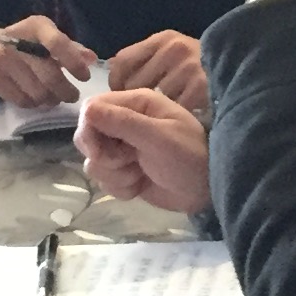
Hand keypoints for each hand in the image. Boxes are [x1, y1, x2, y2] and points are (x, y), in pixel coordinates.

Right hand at [0, 15, 97, 107]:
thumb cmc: (21, 42)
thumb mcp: (44, 37)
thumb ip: (69, 47)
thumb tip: (91, 59)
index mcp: (35, 26)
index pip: (57, 43)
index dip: (73, 62)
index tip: (84, 77)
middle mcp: (17, 42)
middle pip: (50, 76)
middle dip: (66, 90)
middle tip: (72, 95)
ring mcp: (3, 62)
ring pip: (38, 92)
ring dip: (50, 99)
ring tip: (53, 97)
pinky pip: (23, 101)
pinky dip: (34, 103)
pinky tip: (36, 97)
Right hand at [77, 88, 211, 214]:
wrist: (208, 190)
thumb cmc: (189, 156)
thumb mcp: (158, 137)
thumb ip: (123, 122)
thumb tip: (87, 109)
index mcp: (135, 104)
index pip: (91, 108)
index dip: (89, 130)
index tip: (99, 151)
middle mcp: (125, 124)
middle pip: (87, 137)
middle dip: (103, 157)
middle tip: (129, 162)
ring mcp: (123, 150)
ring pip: (94, 163)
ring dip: (115, 175)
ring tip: (140, 174)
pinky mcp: (124, 173)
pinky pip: (105, 181)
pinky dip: (121, 188)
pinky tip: (140, 186)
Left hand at [106, 29, 207, 113]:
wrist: (243, 69)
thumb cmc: (203, 67)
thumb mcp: (176, 53)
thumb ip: (149, 59)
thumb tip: (113, 71)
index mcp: (164, 39)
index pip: (122, 60)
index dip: (116, 83)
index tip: (121, 96)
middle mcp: (174, 49)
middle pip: (134, 83)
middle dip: (135, 100)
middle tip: (142, 112)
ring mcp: (189, 68)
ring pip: (154, 99)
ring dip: (157, 111)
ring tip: (164, 116)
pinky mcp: (201, 87)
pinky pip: (174, 109)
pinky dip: (175, 117)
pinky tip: (180, 119)